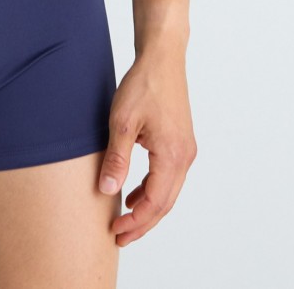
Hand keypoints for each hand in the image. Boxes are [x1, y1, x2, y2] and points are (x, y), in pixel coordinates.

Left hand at [98, 50, 197, 246]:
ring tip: (125, 218)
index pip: (155, 203)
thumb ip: (117, 158)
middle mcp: (184, 157)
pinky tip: (135, 192)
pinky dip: (153, 190)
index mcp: (172, 155)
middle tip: (119, 236)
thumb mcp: (122, 121)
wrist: (162, 58)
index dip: (135, 222)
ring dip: (148, 209)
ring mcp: (185, 150)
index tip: (115, 230)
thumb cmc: (143, 84)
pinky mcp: (181, 142)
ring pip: (168, 192)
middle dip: (142, 223)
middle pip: (165, 204)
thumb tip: (108, 190)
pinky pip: (169, 177)